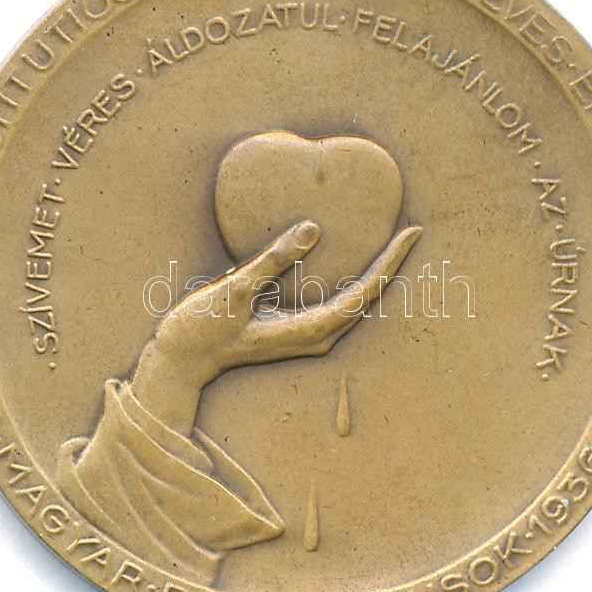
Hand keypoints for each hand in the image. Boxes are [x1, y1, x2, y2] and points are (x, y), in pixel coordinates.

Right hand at [132, 220, 420, 425]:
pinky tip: (353, 260)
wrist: (180, 361)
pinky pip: (335, 301)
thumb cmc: (202, 329)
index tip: (410, 234)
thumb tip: (313, 229)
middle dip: (390, 265)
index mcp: (309, 330)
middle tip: (411, 231)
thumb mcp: (235, 291)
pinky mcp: (295, 329)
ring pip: (354, 302)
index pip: (364, 293)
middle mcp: (316, 337)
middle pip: (367, 298)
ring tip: (393, 243)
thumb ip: (274, 259)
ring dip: (374, 273)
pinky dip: (351, 279)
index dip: (390, 262)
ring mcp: (307, 336)